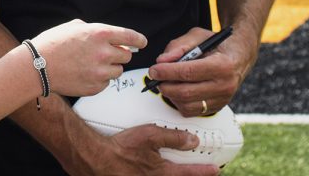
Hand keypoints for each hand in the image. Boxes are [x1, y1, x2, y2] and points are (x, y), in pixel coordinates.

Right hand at [32, 20, 146, 97]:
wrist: (37, 66)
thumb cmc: (53, 44)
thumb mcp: (74, 26)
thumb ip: (95, 30)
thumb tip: (108, 36)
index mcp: (100, 34)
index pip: (131, 37)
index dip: (139, 40)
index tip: (142, 42)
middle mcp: (104, 53)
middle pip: (126, 56)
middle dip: (119, 54)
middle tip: (105, 54)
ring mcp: (100, 72)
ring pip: (118, 71)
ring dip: (109, 68)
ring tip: (91, 65)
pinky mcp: (95, 87)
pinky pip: (106, 83)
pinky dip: (99, 80)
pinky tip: (84, 74)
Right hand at [68, 124, 218, 175]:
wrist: (93, 158)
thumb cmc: (118, 147)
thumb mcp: (148, 136)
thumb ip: (172, 137)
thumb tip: (192, 141)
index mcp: (161, 172)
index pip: (188, 173)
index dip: (203, 171)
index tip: (215, 170)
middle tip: (202, 172)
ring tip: (177, 172)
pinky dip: (159, 175)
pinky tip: (155, 170)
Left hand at [148, 28, 244, 117]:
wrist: (238, 57)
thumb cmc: (217, 45)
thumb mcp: (198, 36)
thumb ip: (179, 46)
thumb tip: (161, 61)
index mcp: (222, 65)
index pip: (188, 73)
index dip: (167, 72)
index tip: (153, 70)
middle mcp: (225, 86)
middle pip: (186, 92)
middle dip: (165, 85)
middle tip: (155, 76)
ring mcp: (222, 100)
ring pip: (187, 105)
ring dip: (170, 95)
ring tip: (165, 82)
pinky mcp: (217, 108)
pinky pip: (191, 111)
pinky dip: (178, 102)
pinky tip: (176, 90)